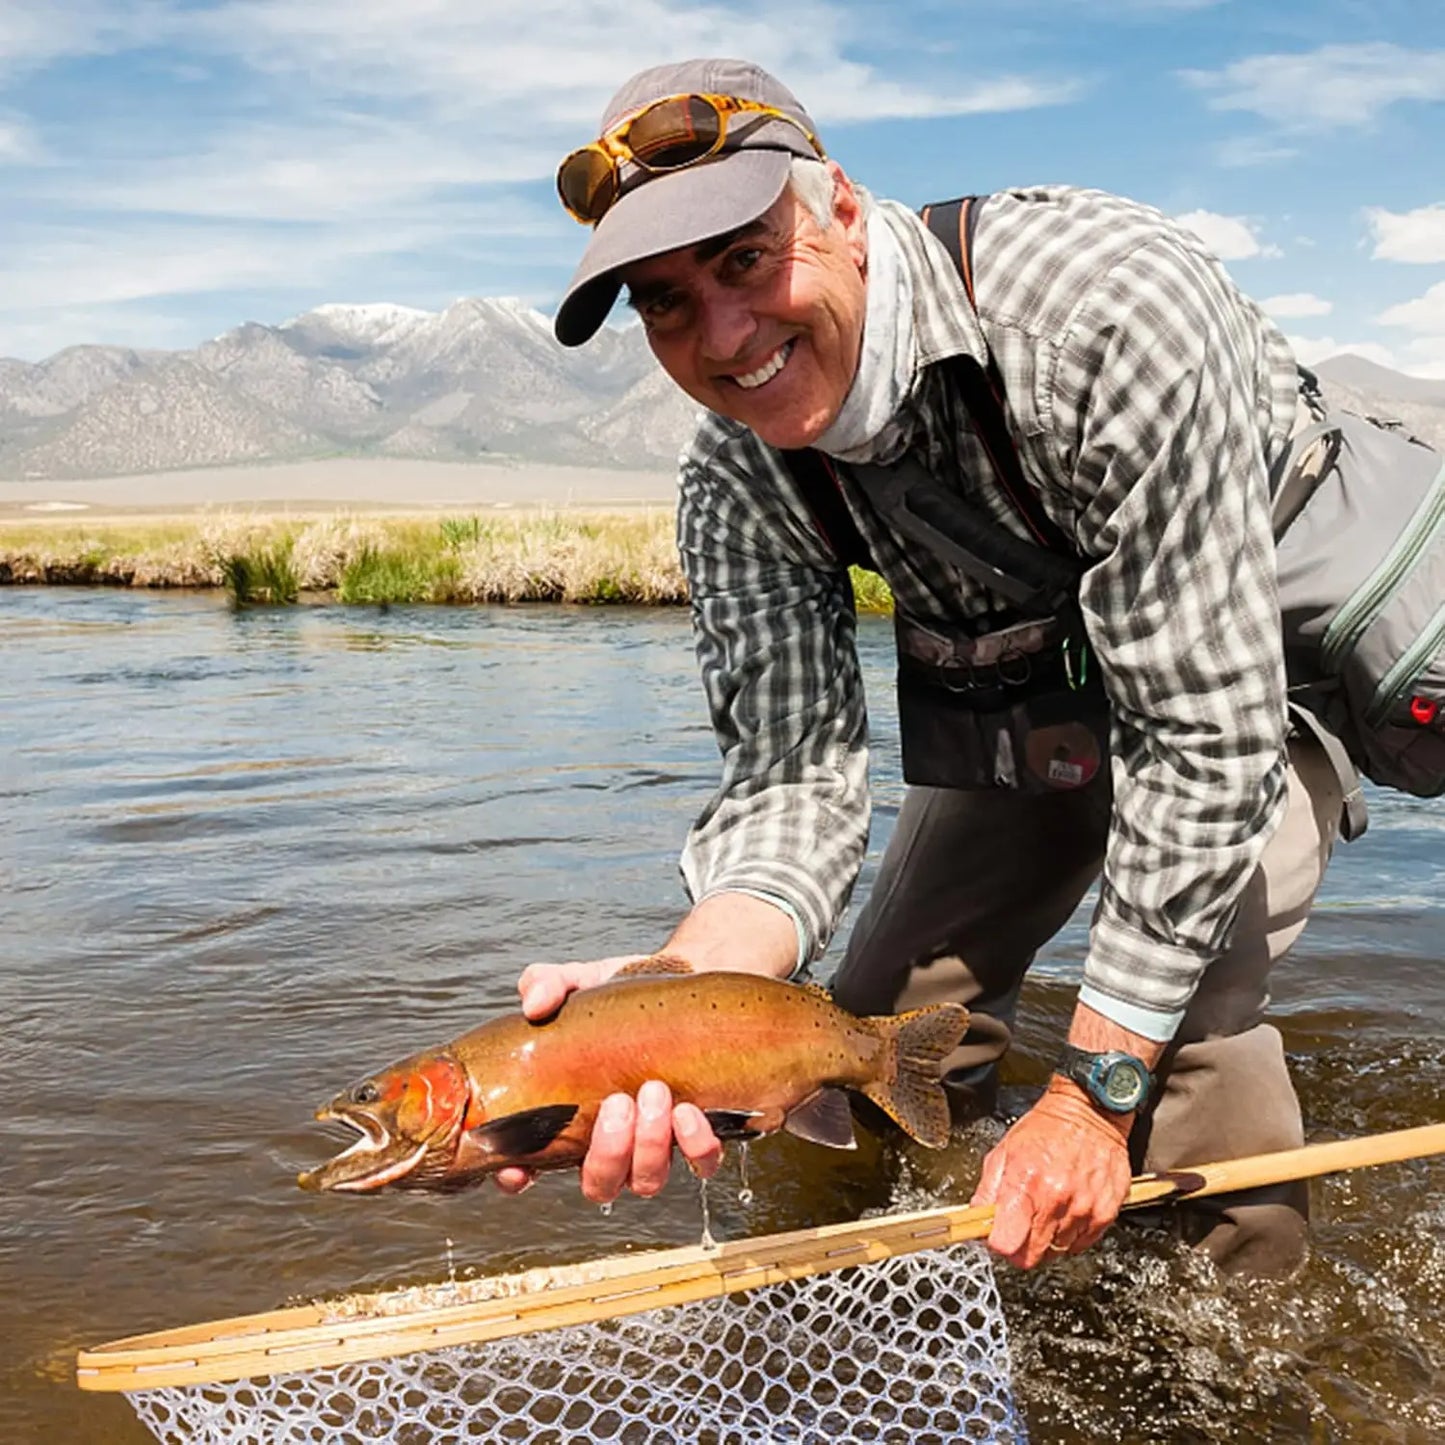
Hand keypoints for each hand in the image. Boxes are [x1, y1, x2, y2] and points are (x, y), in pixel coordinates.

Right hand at [492, 955, 723, 1198]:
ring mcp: (656, 1143)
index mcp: (569, 1116)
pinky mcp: (701, 1133)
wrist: (685, 978)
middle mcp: (612, 1141)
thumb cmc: (622, 993)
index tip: (518, 1168)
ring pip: (646, 1180)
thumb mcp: (579, 981)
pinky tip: (690, 1110)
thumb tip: (535, 1004)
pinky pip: (701, 1163)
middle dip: (609, 1152)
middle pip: (600, 1183)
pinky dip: (695, 1145)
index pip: (532, 1166)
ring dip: (649, 1145)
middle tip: (618, 1102)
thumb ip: (547, 984)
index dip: (518, 1178)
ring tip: (654, 1090)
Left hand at [969, 1082, 1132, 1267]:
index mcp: (1026, 1185)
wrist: (1090, 1112)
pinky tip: (1067, 1209)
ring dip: (1048, 1238)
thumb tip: (976, 1221)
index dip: (998, 1244)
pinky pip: (1082, 1244)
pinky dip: (1071, 1234)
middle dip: (1021, 1247)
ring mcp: (1083, 1210)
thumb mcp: (1004, 1152)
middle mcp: (1056, 1201)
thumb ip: (987, 1191)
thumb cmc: (1046, 1129)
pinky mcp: (1105, 1214)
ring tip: (1048, 1208)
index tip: (997, 1236)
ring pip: (1057, 1252)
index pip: (1006, 1244)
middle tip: (1021, 1225)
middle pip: (1031, 1257)